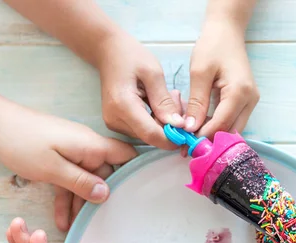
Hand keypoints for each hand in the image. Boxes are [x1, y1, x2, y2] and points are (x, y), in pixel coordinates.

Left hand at [0, 104, 136, 230]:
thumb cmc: (22, 142)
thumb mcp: (53, 169)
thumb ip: (82, 183)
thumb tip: (106, 194)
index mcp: (92, 145)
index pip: (126, 155)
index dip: (139, 170)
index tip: (147, 190)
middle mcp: (87, 147)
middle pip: (105, 174)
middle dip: (102, 199)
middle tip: (102, 223)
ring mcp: (73, 152)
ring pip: (86, 181)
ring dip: (80, 203)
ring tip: (76, 227)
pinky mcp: (60, 157)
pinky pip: (70, 180)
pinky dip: (67, 196)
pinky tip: (62, 218)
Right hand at [97, 33, 184, 147]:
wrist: (107, 51)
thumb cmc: (130, 56)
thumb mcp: (153, 73)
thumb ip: (164, 101)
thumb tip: (178, 126)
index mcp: (123, 105)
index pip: (151, 134)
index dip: (172, 138)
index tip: (188, 131)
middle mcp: (115, 119)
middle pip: (151, 136)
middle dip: (170, 126)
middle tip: (178, 100)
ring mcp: (114, 123)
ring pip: (149, 134)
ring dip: (164, 122)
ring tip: (168, 97)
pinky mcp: (117, 124)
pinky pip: (143, 129)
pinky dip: (156, 120)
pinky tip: (158, 103)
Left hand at [184, 21, 258, 137]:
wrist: (227, 31)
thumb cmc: (213, 46)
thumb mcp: (199, 72)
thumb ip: (196, 102)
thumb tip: (190, 129)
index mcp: (240, 92)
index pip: (222, 124)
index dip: (204, 136)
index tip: (185, 144)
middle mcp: (250, 101)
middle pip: (230, 132)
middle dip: (210, 141)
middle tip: (188, 148)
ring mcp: (250, 103)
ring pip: (232, 130)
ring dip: (213, 137)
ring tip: (192, 141)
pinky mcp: (246, 103)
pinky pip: (232, 122)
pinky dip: (217, 128)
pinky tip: (201, 129)